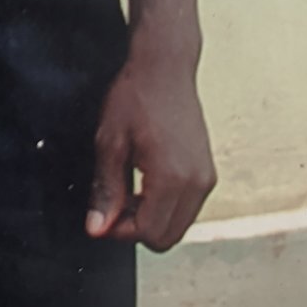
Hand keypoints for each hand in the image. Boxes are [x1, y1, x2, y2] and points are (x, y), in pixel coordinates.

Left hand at [87, 18, 215, 251]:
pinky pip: (187, 207)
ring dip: (152, 217)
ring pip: (178, 225)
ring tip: (128, 187)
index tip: (103, 213)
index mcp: (172, 178)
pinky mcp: (208, 172)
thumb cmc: (136, 96)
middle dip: (137, 228)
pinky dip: (165, 205)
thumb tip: (98, 228)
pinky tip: (145, 182)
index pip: (150, 233)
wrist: (165, 68)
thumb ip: (106, 190)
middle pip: (167, 237)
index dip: (120, 230)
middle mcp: (198, 183)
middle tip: (114, 203)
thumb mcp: (110, 143)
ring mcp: (206, 178)